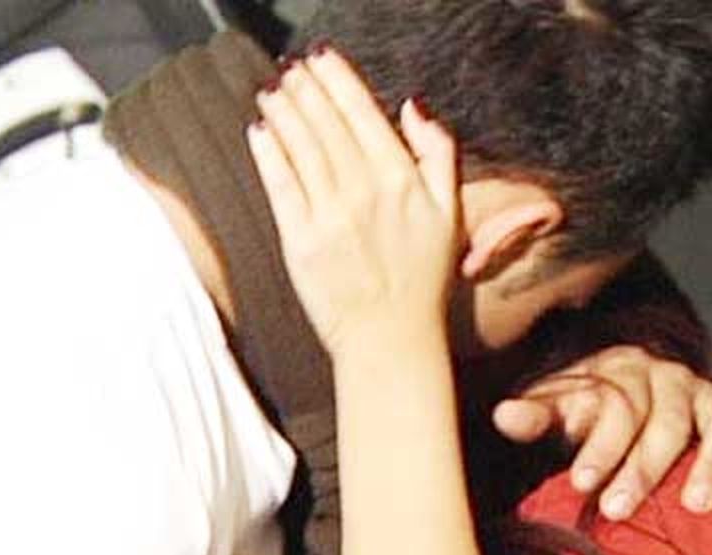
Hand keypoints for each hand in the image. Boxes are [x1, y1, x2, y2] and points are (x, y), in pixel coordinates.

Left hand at [247, 48, 458, 353]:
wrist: (391, 339)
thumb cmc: (423, 279)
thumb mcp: (452, 213)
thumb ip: (438, 154)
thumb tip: (413, 106)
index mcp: (403, 180)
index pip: (363, 113)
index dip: (338, 80)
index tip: (321, 59)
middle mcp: (365, 190)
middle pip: (327, 124)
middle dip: (305, 88)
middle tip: (290, 68)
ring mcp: (330, 215)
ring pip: (301, 147)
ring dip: (284, 111)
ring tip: (271, 90)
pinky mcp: (300, 241)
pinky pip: (280, 185)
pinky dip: (268, 153)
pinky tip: (259, 131)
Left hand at [493, 345, 711, 519]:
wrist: (632, 389)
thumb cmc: (593, 409)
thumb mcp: (560, 410)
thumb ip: (536, 415)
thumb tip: (502, 415)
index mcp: (625, 375)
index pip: (617, 408)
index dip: (599, 446)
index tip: (579, 483)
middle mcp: (673, 381)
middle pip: (666, 422)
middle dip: (642, 468)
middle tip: (619, 508)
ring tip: (694, 505)